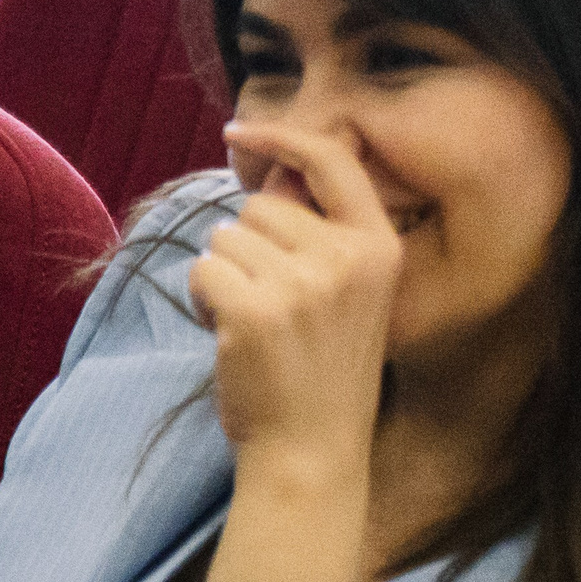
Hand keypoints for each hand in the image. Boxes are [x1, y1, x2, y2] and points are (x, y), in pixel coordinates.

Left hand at [187, 123, 402, 488]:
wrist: (313, 449)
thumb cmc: (325, 370)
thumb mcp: (351, 292)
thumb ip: (322, 235)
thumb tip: (271, 175)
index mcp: (379, 247)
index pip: (334, 161)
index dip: (283, 138)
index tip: (240, 132)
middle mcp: (346, 258)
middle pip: (260, 208)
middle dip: (249, 246)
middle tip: (273, 304)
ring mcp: (302, 284)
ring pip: (225, 239)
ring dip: (224, 276)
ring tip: (256, 324)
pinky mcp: (254, 310)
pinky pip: (202, 271)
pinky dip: (202, 301)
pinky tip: (231, 337)